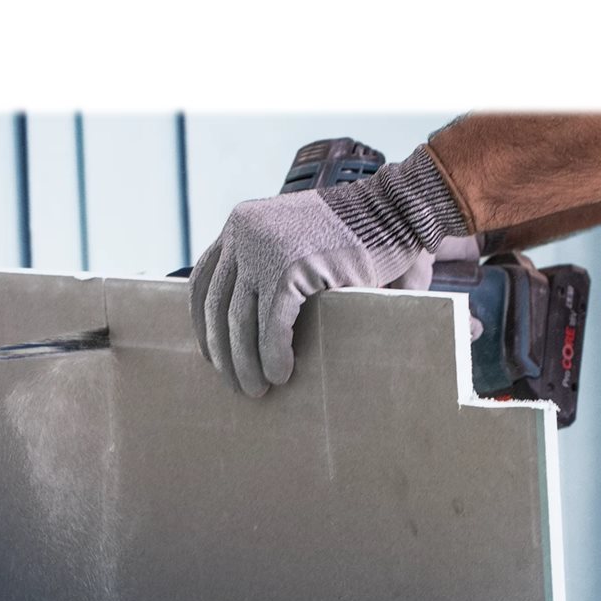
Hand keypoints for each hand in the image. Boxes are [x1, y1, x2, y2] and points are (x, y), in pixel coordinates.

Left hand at [188, 146, 471, 396]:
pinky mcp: (292, 267)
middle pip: (218, 305)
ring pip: (241, 320)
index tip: (212, 354)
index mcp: (241, 223)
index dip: (204, 322)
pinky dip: (274, 355)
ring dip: (246, 363)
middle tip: (236, 384)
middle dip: (225, 352)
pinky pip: (272, 324)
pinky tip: (280, 375)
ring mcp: (265, 248)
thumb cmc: (354, 234)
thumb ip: (269, 266)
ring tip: (257, 390)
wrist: (395, 210)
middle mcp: (245, 232)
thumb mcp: (296, 240)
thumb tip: (251, 323)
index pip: (205, 280)